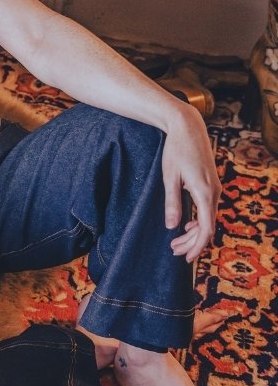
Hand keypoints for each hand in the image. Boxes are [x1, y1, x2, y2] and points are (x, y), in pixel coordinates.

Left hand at [161, 103, 220, 261]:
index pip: (205, 228)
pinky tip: (186, 224)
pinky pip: (208, 209)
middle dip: (191, 242)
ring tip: (176, 242)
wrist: (188, 126)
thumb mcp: (169, 177)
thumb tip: (172, 226)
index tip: (186, 258)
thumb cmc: (176, 150)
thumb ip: (172, 202)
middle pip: (207, 227)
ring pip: (208, 218)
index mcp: (205, 192)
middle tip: (174, 251)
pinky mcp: (211, 184)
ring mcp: (215, 188)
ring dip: (193, 232)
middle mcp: (214, 192)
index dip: (197, 246)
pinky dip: (198, 220)